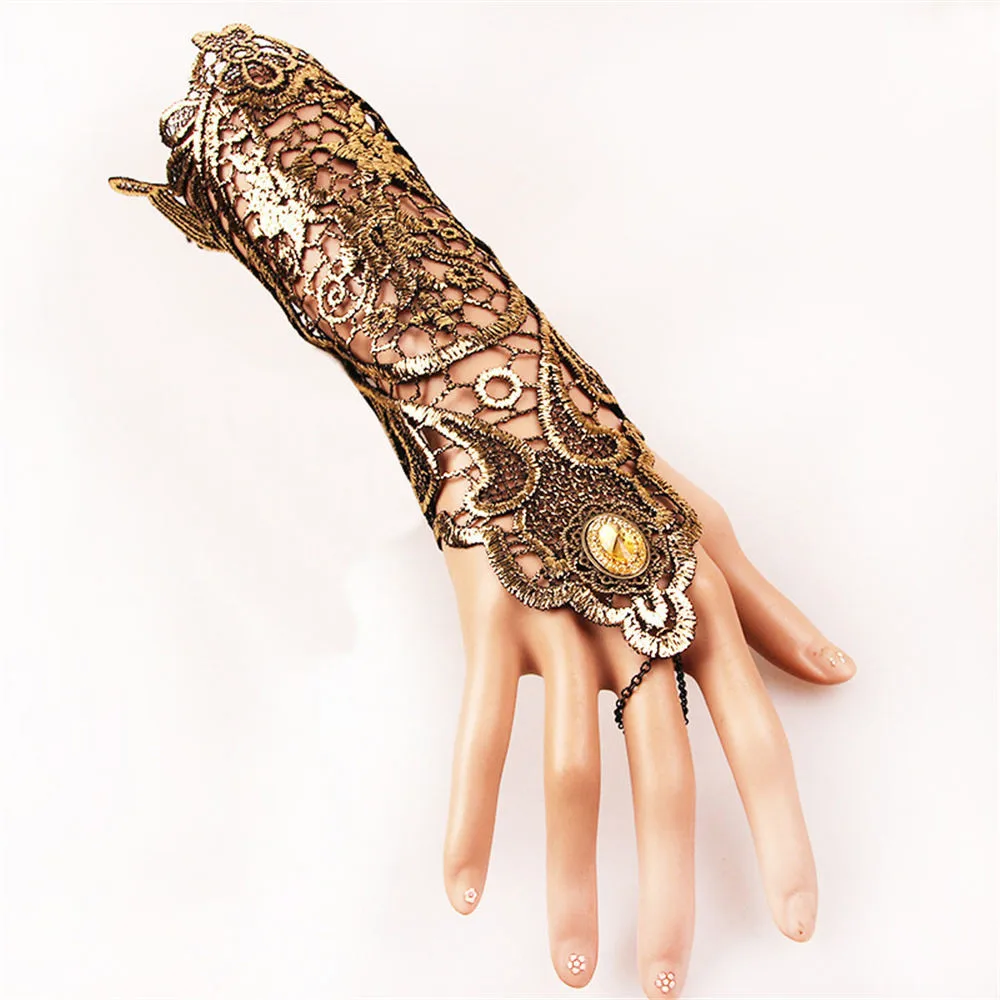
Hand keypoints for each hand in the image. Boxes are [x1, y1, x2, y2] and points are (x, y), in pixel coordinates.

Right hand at [439, 451, 855, 998]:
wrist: (522, 409)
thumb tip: (839, 671)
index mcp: (699, 610)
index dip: (783, 832)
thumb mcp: (709, 531)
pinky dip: (470, 812)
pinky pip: (480, 731)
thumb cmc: (621, 475)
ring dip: (573, 876)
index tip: (796, 920)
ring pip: (572, 768)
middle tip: (667, 982)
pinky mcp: (491, 622)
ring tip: (575, 964)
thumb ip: (771, 609)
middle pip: (663, 775)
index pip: (756, 739)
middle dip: (672, 888)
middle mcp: (637, 625)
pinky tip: (465, 886)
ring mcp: (560, 623)